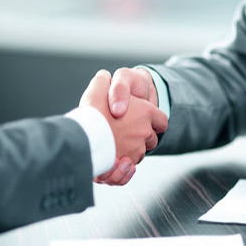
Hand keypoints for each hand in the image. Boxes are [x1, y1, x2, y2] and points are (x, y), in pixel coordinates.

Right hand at [80, 70, 167, 184]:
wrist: (84, 136)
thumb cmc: (92, 111)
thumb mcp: (98, 87)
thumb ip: (104, 81)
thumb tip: (105, 77)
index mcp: (145, 112)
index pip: (161, 120)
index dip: (155, 121)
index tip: (148, 122)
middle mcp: (145, 132)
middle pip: (152, 138)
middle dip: (142, 137)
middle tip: (126, 132)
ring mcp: (137, 149)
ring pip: (141, 153)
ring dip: (132, 150)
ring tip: (116, 144)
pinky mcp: (127, 164)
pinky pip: (131, 167)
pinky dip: (125, 166)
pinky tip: (114, 158)